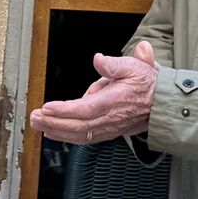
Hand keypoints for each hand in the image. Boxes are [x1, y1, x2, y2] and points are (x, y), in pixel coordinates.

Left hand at [29, 41, 158, 143]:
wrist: (162, 102)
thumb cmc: (146, 83)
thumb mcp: (133, 66)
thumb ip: (113, 64)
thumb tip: (98, 59)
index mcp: (113, 101)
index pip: (84, 109)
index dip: (64, 110)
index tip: (47, 107)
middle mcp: (110, 118)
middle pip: (77, 126)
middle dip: (53, 123)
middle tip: (35, 117)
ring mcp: (109, 128)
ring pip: (80, 135)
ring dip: (57, 131)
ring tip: (39, 125)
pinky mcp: (108, 132)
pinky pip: (86, 139)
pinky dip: (68, 138)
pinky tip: (55, 134)